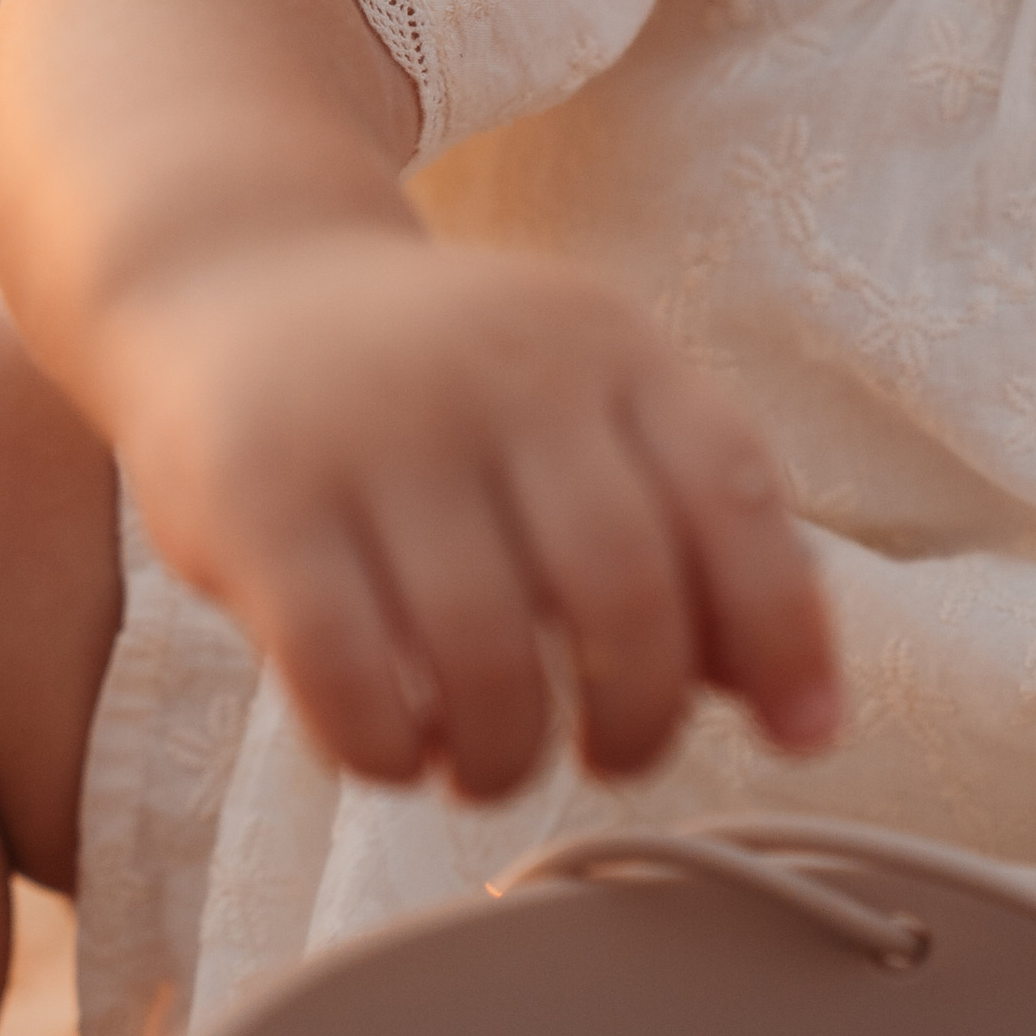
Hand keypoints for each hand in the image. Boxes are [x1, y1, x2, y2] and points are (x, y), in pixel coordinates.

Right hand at [101, 226, 837, 798]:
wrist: (231, 274)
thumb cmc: (441, 384)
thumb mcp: (578, 403)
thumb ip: (683, 529)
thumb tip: (802, 704)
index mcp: (607, 345)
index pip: (733, 489)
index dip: (785, 627)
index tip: (804, 733)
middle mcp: (505, 375)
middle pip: (623, 590)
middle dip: (640, 717)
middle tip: (613, 755)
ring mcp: (379, 434)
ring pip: (488, 655)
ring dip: (507, 753)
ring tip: (492, 761)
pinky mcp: (263, 502)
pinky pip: (347, 676)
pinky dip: (387, 750)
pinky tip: (394, 748)